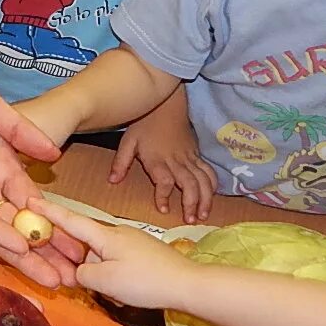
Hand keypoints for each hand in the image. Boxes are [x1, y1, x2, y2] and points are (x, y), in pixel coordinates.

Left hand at [0, 67, 84, 285]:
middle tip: (74, 274)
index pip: (30, 199)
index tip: (78, 243)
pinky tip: (18, 246)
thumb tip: (54, 154)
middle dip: (45, 249)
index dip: (52, 221)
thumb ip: (18, 129)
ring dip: (25, 253)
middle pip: (19, 223)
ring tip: (53, 277)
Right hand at [33, 202, 196, 308]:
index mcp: (105, 235)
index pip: (70, 220)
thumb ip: (82, 275)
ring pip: (104, 256)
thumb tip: (78, 271)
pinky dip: (116, 277)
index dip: (49, 211)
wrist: (189, 285)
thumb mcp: (105, 282)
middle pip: (87, 243)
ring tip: (115, 294)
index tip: (30, 199)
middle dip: (80, 261)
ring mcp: (134, 241)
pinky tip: (128, 293)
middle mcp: (118, 232)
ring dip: (102, 274)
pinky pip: (119, 261)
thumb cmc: (145, 281)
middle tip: (79, 279)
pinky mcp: (145, 253)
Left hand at [111, 107, 214, 224]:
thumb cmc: (144, 123)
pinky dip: (213, 185)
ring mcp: (189, 158)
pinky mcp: (197, 155)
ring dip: (205, 198)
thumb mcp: (128, 141)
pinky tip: (212, 198)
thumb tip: (112, 181)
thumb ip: (121, 162)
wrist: (166, 105)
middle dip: (191, 203)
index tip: (164, 210)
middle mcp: (176, 161)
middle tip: (190, 220)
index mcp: (157, 159)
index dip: (164, 196)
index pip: (164, 181)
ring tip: (203, 215)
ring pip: (203, 180)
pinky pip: (209, 171)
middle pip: (189, 184)